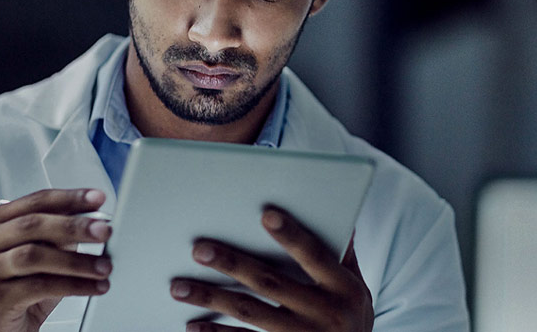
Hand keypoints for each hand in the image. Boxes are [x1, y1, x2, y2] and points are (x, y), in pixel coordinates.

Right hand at [0, 189, 112, 331]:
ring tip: (104, 266)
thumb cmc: (25, 282)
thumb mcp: (45, 251)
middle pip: (33, 225)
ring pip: (35, 256)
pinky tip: (93, 286)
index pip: (37, 201)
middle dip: (74, 226)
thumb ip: (62, 233)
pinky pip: (40, 286)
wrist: (3, 324)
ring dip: (77, 261)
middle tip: (104, 230)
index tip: (97, 198)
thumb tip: (96, 222)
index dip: (70, 198)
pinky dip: (73, 285)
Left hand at [170, 207, 372, 331]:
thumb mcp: (357, 288)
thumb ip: (343, 255)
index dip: (292, 235)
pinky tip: (193, 325)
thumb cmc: (352, 320)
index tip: (266, 215)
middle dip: (232, 264)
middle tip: (198, 249)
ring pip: (249, 314)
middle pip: (270, 284)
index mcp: (342, 288)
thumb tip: (337, 215)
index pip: (314, 256)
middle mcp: (323, 314)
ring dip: (211, 299)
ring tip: (178, 287)